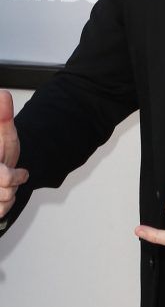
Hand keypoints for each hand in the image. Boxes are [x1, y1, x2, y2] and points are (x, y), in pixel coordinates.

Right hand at [0, 90, 28, 219]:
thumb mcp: (4, 133)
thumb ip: (2, 116)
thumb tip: (2, 94)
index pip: (4, 178)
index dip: (14, 176)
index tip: (21, 172)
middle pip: (4, 191)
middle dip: (13, 184)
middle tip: (11, 175)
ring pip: (3, 203)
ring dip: (9, 194)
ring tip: (4, 183)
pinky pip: (0, 212)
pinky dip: (5, 206)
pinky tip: (2, 194)